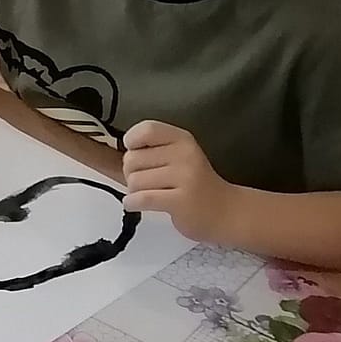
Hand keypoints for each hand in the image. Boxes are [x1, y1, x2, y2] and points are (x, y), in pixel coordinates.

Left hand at [123, 121, 234, 241]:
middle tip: (147, 182)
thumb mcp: (178, 157)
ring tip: (151, 194)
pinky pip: (142, 198)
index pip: (146, 129)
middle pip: (132, 159)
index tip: (134, 152)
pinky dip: (132, 203)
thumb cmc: (194, 184)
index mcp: (182, 139)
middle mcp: (184, 154)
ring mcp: (185, 177)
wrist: (226, 212)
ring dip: (134, 191)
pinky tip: (136, 204)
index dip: (132, 141)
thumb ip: (151, 150)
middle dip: (131, 173)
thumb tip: (114, 153)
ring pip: (134, 181)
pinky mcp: (181, 201)